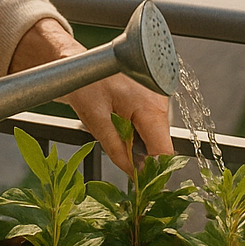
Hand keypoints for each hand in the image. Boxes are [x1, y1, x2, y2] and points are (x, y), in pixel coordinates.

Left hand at [9, 19, 172, 173]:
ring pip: (155, 135)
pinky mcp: (152, 98)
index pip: (164, 151)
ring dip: (138, 143)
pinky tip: (119, 122)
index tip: (138, 182)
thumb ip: (117, 151)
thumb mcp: (97, 122)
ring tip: (114, 130)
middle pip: (161, 144)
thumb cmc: (86, 84)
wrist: (79, 63)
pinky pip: (150, 123)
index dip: (153, 171)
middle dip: (143, 156)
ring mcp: (158, 99)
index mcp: (150, 107)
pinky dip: (136, 130)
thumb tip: (134, 174)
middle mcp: (160, 102)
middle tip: (119, 154)